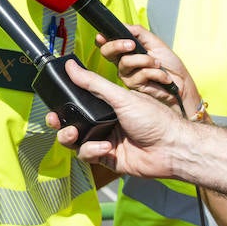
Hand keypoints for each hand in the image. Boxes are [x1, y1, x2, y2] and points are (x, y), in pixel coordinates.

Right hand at [46, 59, 186, 177]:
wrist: (172, 148)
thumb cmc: (155, 119)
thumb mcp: (121, 97)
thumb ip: (93, 83)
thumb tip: (71, 66)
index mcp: (108, 105)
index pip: (79, 103)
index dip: (64, 103)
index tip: (54, 101)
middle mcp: (105, 122)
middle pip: (72, 123)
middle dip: (59, 122)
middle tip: (54, 119)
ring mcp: (105, 141)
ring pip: (76, 141)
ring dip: (69, 137)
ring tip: (73, 133)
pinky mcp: (108, 159)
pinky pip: (88, 155)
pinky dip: (91, 151)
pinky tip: (103, 148)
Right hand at [98, 25, 202, 114]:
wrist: (181, 83)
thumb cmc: (170, 64)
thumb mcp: (154, 42)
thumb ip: (137, 32)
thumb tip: (123, 25)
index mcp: (126, 50)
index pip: (107, 43)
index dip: (102, 38)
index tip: (103, 36)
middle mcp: (124, 62)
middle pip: (106, 52)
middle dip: (117, 45)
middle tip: (131, 45)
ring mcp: (127, 74)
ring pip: (125, 62)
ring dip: (146, 60)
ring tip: (158, 64)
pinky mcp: (134, 86)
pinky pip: (139, 74)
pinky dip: (155, 73)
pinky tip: (162, 77)